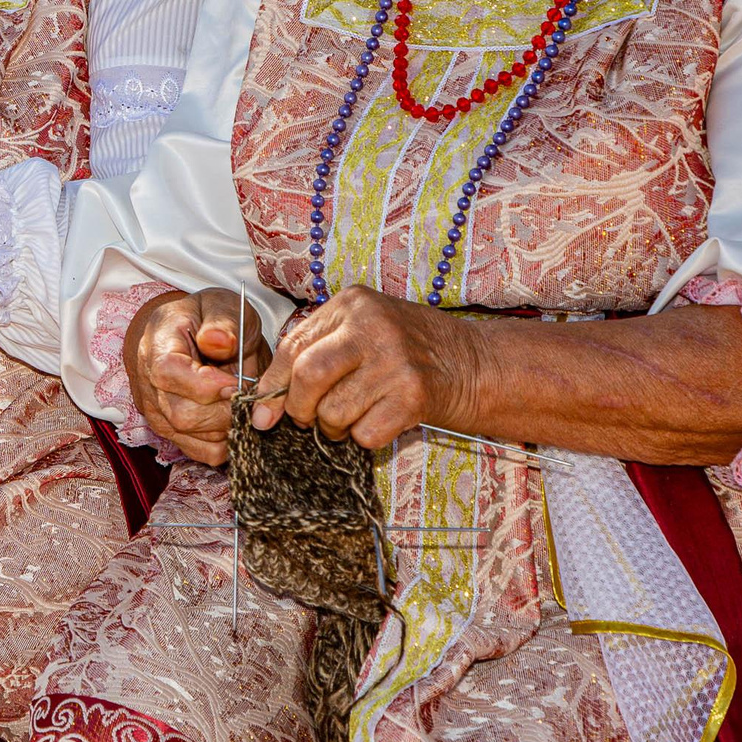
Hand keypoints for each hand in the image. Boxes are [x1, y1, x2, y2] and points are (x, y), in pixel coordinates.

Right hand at [122, 287, 271, 467]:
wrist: (190, 334)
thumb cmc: (207, 319)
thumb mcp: (222, 305)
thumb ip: (223, 321)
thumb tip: (218, 342)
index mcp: (158, 344)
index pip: (169, 373)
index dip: (206, 385)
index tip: (236, 380)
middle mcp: (149, 383)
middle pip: (182, 415)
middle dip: (226, 409)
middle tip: (246, 392)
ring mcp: (158, 412)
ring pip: (195, 438)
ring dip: (228, 425)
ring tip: (240, 401)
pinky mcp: (172, 433)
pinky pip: (203, 452)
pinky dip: (226, 442)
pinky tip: (232, 418)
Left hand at [253, 286, 484, 450]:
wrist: (478, 364)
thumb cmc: (410, 351)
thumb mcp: (363, 332)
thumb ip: (315, 354)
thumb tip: (264, 407)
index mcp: (352, 304)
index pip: (293, 346)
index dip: (273, 385)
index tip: (263, 415)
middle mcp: (372, 326)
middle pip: (308, 376)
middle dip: (298, 408)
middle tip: (308, 418)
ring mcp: (395, 360)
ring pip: (333, 412)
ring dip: (335, 428)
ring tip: (354, 416)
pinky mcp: (414, 395)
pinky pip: (364, 434)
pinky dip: (364, 438)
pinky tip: (381, 420)